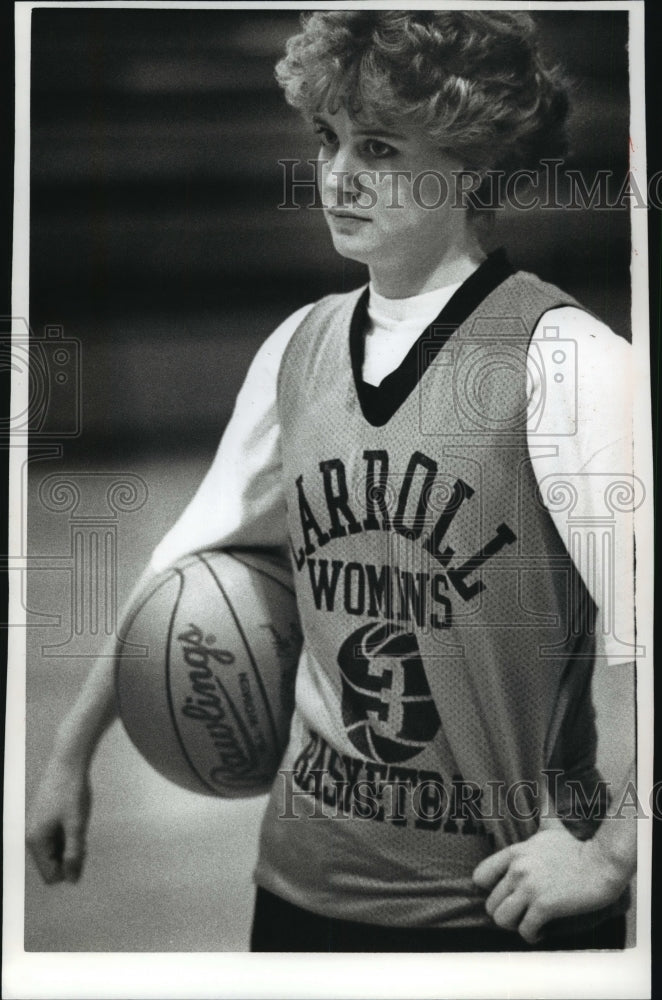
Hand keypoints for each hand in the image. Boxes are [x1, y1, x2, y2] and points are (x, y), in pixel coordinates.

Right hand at [26, 757, 91, 884]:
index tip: (82, 849)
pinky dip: (67, 835)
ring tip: (79, 825)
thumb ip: (75, 854)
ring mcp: (37, 827)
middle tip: (82, 836)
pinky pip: (56, 839)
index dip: (70, 870)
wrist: (68, 762)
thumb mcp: (77, 825)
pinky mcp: (44, 819)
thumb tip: (72, 880)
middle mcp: (32, 837)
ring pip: (55, 851)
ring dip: (70, 845)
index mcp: (36, 841)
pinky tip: (76, 821)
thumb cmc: (72, 792)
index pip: (51, 876)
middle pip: (53, 864)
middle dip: (70, 857)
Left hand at [472, 815, 627, 943]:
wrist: (601, 864)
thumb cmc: (576, 847)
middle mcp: (518, 870)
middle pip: (490, 905)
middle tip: (519, 913)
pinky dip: (532, 936)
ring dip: (514, 926)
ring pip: (502, 920)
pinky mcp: (545, 906)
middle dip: (504, 913)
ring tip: (527, 922)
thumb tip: (543, 786)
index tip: (505, 894)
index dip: (489, 890)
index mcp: (515, 853)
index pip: (480, 876)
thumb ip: (542, 810)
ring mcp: (530, 888)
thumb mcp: (551, 827)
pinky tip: (541, 931)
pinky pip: (525, 931)